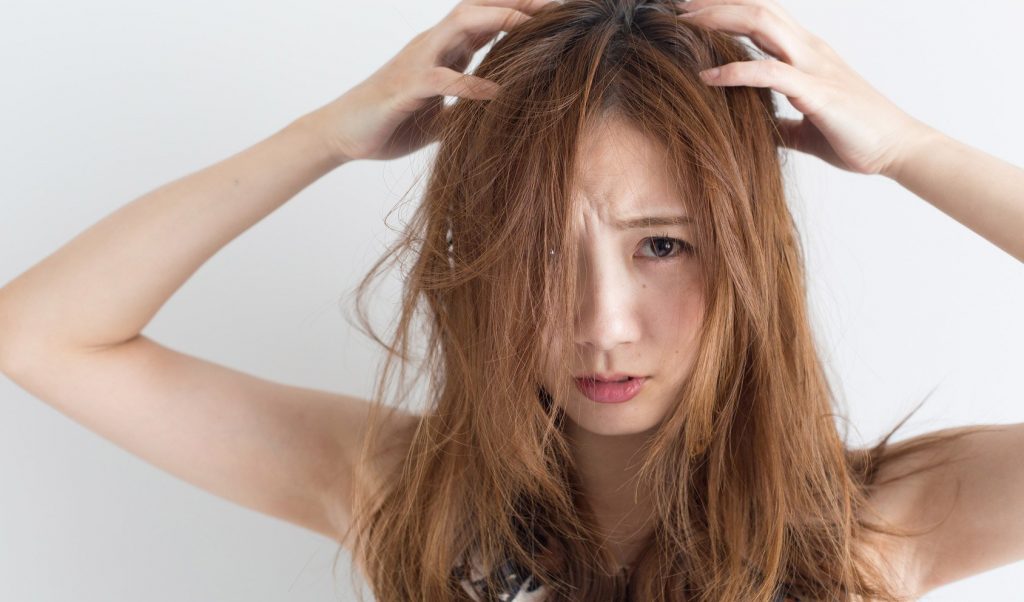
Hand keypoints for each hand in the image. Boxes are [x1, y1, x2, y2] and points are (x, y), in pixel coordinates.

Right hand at [305, 0, 555, 162]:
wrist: (342, 134)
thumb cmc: (390, 123)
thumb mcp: (440, 117)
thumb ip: (468, 109)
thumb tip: (499, 118)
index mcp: (443, 49)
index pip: (486, 17)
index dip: (519, 10)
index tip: (559, 12)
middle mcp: (432, 45)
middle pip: (478, 7)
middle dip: (517, 3)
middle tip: (558, 7)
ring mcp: (417, 61)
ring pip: (460, 25)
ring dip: (499, 22)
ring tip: (534, 29)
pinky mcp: (405, 87)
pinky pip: (441, 78)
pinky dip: (470, 84)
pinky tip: (496, 92)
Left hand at [678, 0, 931, 176]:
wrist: (897, 149)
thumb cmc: (854, 137)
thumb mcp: (805, 126)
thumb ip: (779, 120)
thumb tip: (756, 127)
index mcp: (807, 53)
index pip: (763, 15)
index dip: (728, 8)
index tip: (693, 13)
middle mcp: (809, 49)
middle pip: (758, 8)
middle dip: (716, 3)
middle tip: (679, 7)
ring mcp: (813, 66)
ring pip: (762, 24)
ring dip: (720, 20)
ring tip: (685, 25)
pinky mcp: (815, 91)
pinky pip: (769, 72)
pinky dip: (734, 70)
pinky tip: (706, 77)